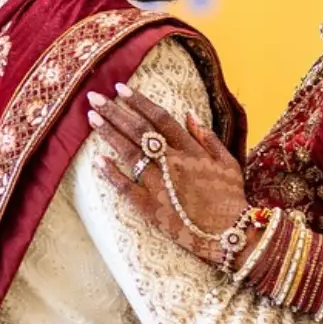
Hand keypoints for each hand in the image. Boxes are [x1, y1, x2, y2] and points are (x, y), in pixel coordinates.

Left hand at [87, 82, 248, 264]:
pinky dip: (111, 174)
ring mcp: (159, 184)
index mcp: (191, 150)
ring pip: (130, 154)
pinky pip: (126, 187)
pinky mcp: (150, 207)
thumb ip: (208, 137)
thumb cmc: (230, 198)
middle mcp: (172, 162)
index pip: (160, 118)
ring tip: (92, 118)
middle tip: (93, 98)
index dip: (139, 102)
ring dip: (109, 134)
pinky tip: (98, 160)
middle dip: (115, 112)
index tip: (120, 89)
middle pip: (139, 131)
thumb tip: (190, 114)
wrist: (228, 234)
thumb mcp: (228, 162)